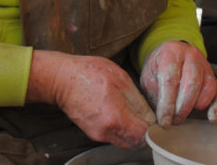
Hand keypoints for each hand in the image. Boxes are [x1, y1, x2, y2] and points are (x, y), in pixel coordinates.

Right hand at [26, 50, 155, 148]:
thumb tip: (151, 116)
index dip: (153, 127)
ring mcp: (98, 134)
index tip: (155, 118)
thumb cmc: (88, 73)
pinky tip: (119, 112)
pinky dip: (121, 129)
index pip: (144, 135)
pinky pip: (113, 137)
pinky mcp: (92, 133)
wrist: (61, 79)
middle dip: (144, 132)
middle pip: (135, 143)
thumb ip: (138, 100)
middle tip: (145, 116)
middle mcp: (106, 131)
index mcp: (115, 117)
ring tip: (131, 112)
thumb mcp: (120, 78)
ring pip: (124, 141)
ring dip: (132, 131)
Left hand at [139, 41, 216, 126]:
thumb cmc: (158, 69)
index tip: (164, 120)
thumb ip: (154, 95)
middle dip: (182, 107)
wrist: (169, 56)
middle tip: (174, 120)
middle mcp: (190, 55)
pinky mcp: (214, 76)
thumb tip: (158, 119)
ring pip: (208, 87)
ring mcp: (204, 64)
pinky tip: (211, 117)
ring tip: (183, 115)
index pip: (170, 79)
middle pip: (192, 83)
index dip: (167, 103)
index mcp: (171, 52)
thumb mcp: (148, 78)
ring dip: (196, 106)